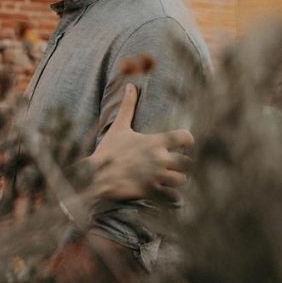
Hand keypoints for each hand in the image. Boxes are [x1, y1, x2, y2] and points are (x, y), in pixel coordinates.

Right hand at [88, 83, 193, 203]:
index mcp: (155, 141)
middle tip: (173, 166)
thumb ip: (128, 106)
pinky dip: (173, 197)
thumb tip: (129, 85)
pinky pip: (173, 197)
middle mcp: (159, 158)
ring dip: (176, 181)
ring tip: (168, 180)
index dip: (187, 142)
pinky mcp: (151, 192)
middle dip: (181, 165)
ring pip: (181, 180)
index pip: (186, 138)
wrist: (94, 175)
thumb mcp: (118, 128)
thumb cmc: (107, 151)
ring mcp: (155, 176)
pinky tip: (165, 194)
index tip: (182, 146)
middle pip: (187, 162)